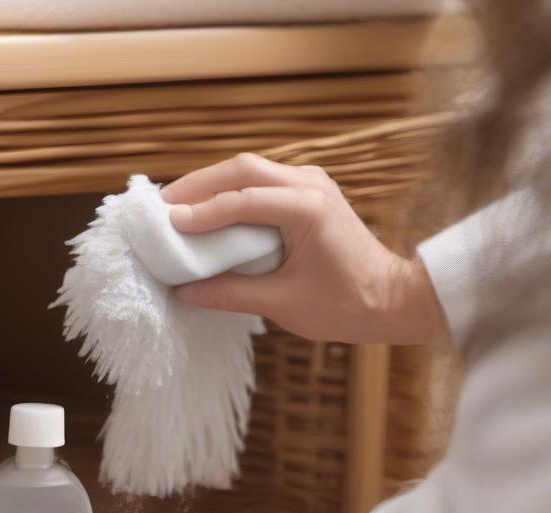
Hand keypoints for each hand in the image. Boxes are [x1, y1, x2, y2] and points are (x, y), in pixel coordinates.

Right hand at [161, 153, 448, 345]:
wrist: (390, 299)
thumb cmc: (345, 305)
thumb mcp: (282, 304)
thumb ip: (230, 293)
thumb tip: (183, 291)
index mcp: (308, 209)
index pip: (242, 201)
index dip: (201, 213)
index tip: (166, 224)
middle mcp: (310, 184)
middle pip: (242, 168)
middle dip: (197, 184)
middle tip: (160, 205)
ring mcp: (311, 183)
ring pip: (250, 169)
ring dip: (211, 184)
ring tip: (177, 205)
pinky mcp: (309, 192)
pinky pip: (261, 182)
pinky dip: (230, 191)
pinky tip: (209, 209)